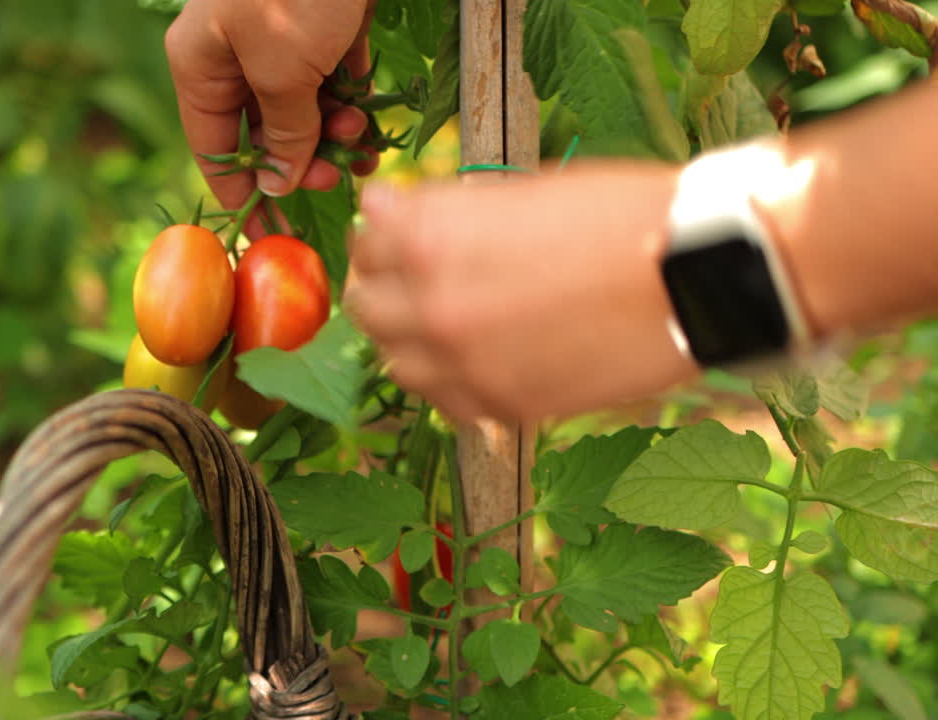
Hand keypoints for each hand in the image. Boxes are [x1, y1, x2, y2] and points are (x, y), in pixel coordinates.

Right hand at [165, 0, 378, 228]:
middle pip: (264, 134)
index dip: (241, 196)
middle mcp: (236, 56)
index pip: (214, 149)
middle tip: (332, 178)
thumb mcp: (282, 68)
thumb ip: (284, 131)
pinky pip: (335, 86)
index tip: (268, 236)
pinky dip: (351, 110)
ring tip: (358, 134)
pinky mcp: (326, 27)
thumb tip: (278, 187)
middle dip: (300, 161)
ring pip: (304, 112)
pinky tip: (368, 130)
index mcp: (202, 64)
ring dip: (332, 135)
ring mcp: (280, 41)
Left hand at [345, 165, 699, 422]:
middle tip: (413, 271)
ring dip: (407, 336)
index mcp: (429, 237)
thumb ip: (453, 214)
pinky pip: (441, 400)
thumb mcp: (521, 192)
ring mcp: (462, 364)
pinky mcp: (500, 405)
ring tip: (441, 318)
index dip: (385, 225)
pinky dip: (446, 380)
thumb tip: (405, 217)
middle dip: (384, 280)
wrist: (695, 273)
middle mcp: (431, 304)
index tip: (400, 224)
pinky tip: (472, 358)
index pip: (367, 232)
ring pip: (393, 359)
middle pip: (365, 301)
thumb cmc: (619, 213)